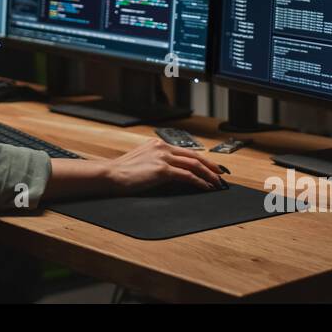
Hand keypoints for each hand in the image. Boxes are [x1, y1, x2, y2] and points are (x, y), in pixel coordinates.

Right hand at [104, 138, 224, 192]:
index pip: (185, 151)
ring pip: (193, 164)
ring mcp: (162, 157)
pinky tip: (205, 187)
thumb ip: (156, 162)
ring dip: (208, 174)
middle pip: (193, 155)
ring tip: (216, 183)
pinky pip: (187, 175)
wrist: (110, 175)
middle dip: (210, 165)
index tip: (210, 165)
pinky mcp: (162, 170)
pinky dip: (199, 182)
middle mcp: (161, 147)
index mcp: (157, 144)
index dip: (200, 159)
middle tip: (221, 173)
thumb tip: (170, 172)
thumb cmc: (121, 172)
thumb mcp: (141, 162)